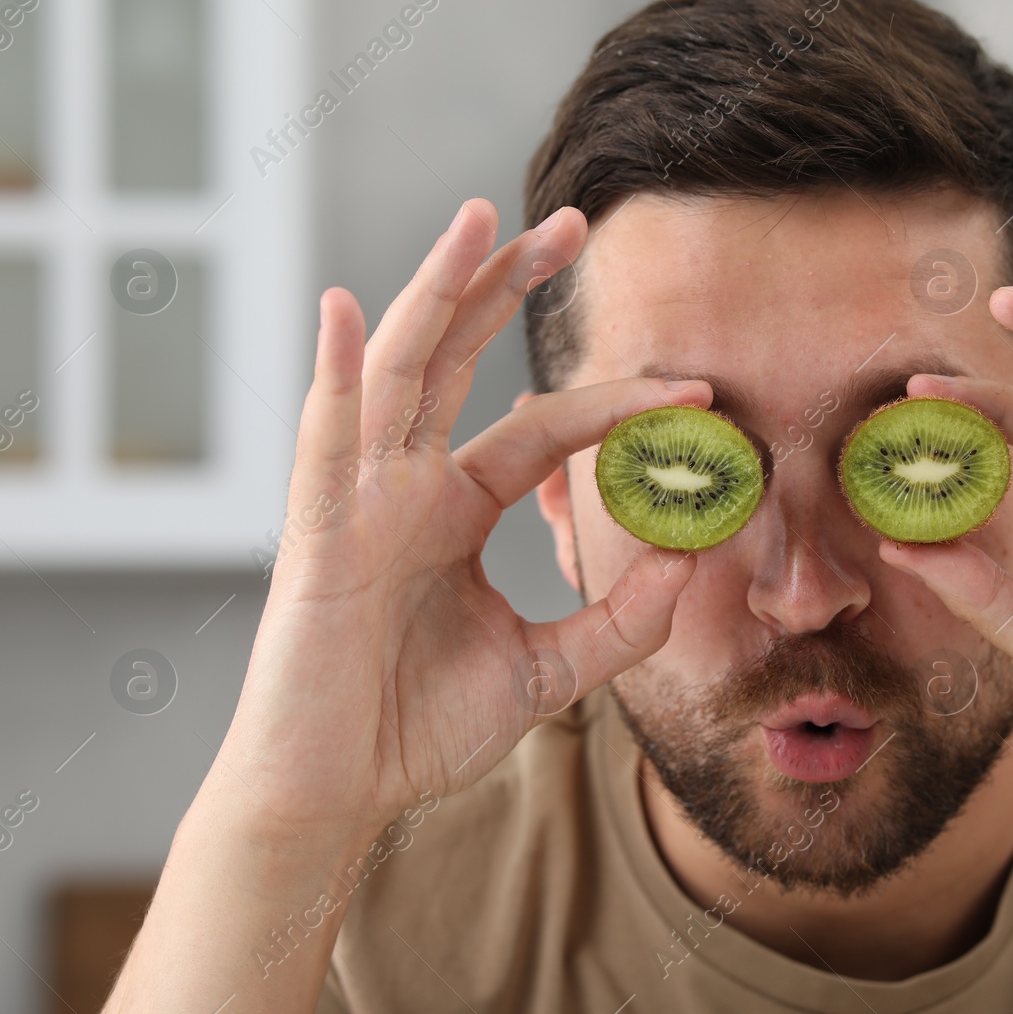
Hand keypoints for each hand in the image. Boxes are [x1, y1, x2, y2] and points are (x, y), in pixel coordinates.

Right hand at [215, 200, 707, 846]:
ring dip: (435, 292)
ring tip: (477, 219)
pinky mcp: (319, 535)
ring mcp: (359, 500)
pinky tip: (349, 310)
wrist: (340, 794)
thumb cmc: (420, 729)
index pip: (541, 429)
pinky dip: (334, 376)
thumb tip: (692, 558)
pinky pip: (325, 444)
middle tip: (571, 221)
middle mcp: (406, 485)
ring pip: (400, 372)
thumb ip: (621, 621)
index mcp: (454, 509)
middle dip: (507, 286)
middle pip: (460, 359)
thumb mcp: (550, 670)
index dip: (613, 402)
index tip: (693, 387)